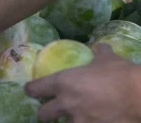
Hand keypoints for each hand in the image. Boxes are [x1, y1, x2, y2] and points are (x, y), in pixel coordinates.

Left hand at [25, 44, 140, 122]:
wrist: (139, 96)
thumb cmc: (120, 74)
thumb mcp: (107, 59)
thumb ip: (99, 53)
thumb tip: (99, 46)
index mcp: (63, 82)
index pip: (36, 88)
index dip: (32, 89)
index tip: (31, 90)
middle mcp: (65, 103)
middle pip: (43, 114)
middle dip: (45, 114)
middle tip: (49, 112)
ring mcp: (78, 120)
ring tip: (71, 120)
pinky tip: (87, 122)